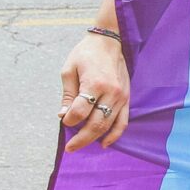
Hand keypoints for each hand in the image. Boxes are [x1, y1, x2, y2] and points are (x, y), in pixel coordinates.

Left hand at [60, 31, 130, 150]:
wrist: (109, 41)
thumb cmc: (86, 54)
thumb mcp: (69, 70)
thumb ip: (68, 95)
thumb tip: (63, 115)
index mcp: (94, 83)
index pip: (80, 112)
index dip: (69, 120)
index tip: (63, 120)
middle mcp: (111, 92)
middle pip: (95, 124)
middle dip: (81, 138)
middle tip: (70, 147)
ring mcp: (121, 97)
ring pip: (108, 126)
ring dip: (94, 138)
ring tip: (81, 144)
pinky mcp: (127, 98)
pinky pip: (123, 122)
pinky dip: (114, 135)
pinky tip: (104, 143)